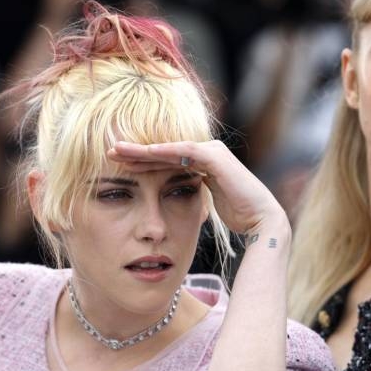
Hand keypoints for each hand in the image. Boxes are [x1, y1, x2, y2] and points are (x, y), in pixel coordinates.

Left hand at [107, 140, 289, 236]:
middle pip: (164, 151)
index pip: (165, 160)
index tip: (116, 165)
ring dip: (144, 149)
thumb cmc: (237, 215)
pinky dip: (165, 151)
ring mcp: (211, 152)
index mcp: (201, 164)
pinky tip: (145, 152)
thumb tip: (173, 202)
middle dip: (136, 152)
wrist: (261, 221)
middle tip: (110, 151)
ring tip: (119, 150)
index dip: (141, 161)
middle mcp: (206, 153)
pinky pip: (185, 151)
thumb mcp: (205, 203)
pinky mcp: (215, 157)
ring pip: (170, 148)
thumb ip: (190, 195)